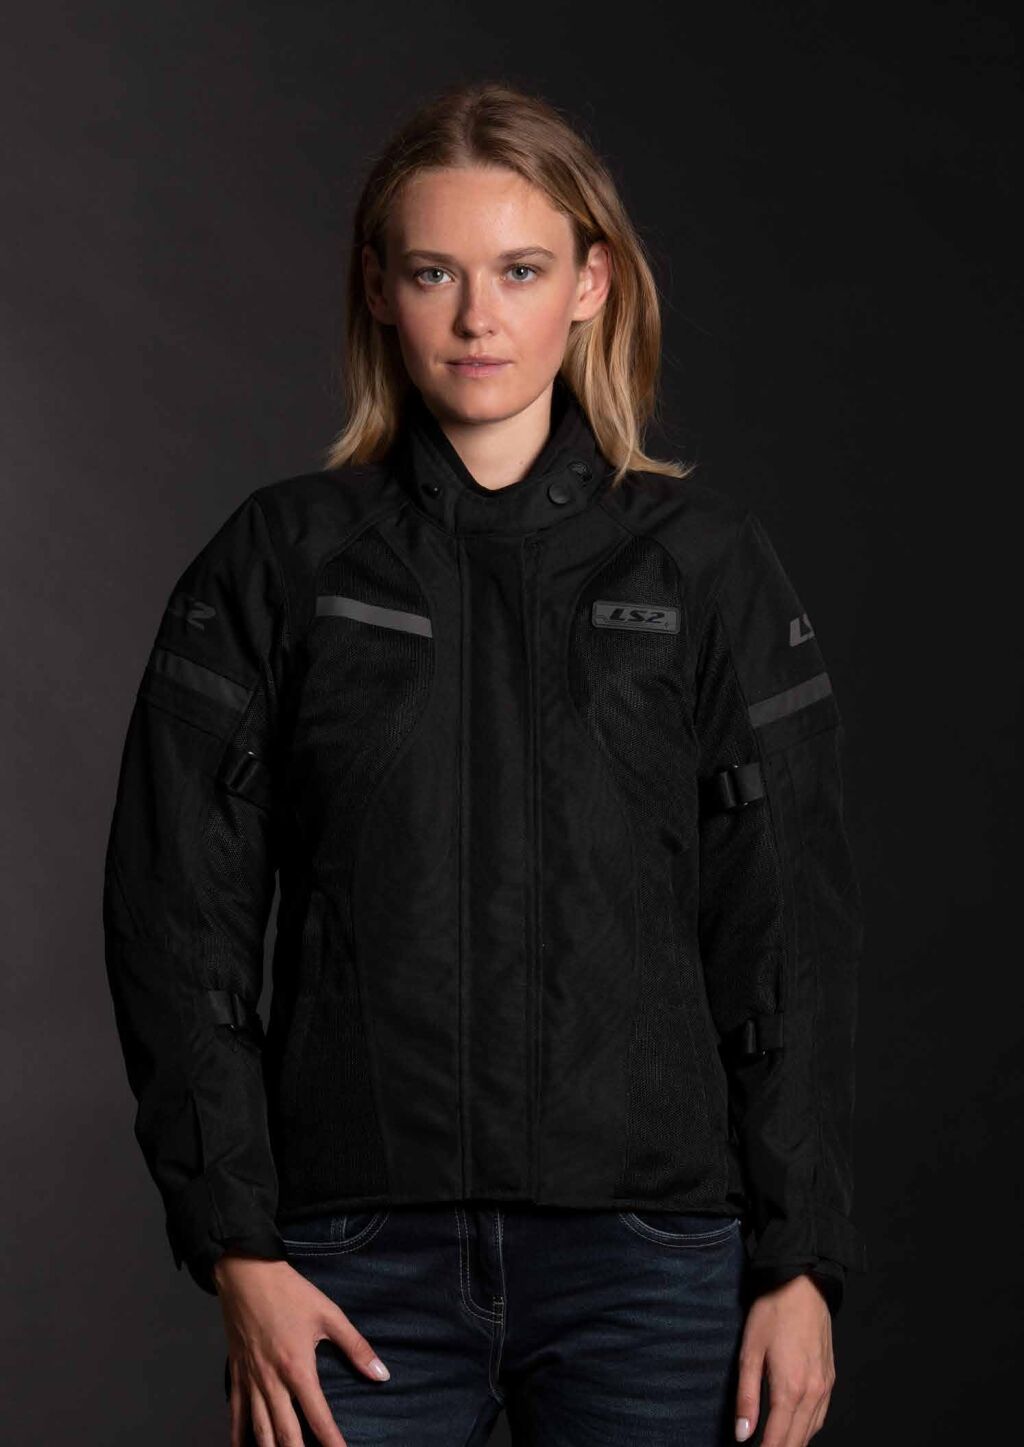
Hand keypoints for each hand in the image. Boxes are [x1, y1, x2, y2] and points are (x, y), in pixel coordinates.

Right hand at [214, 1252, 390, 1445]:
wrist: (247, 1274)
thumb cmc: (289, 1292)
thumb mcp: (328, 1314)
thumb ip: (356, 1347)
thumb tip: (381, 1374)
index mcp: (298, 1368)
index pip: (319, 1417)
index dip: (332, 1442)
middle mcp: (272, 1381)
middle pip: (286, 1434)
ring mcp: (251, 1381)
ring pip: (259, 1431)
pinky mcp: (236, 1375)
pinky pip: (236, 1414)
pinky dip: (238, 1437)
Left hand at [733, 1273, 834, 1445]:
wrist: (803, 1285)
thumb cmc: (772, 1312)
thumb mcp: (750, 1351)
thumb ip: (746, 1396)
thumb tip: (742, 1433)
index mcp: (790, 1388)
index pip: (777, 1438)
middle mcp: (813, 1393)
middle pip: (796, 1440)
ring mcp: (825, 1386)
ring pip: (811, 1431)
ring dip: (794, 1443)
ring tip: (777, 1446)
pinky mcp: (830, 1378)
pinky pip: (821, 1416)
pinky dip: (808, 1430)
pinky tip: (797, 1430)